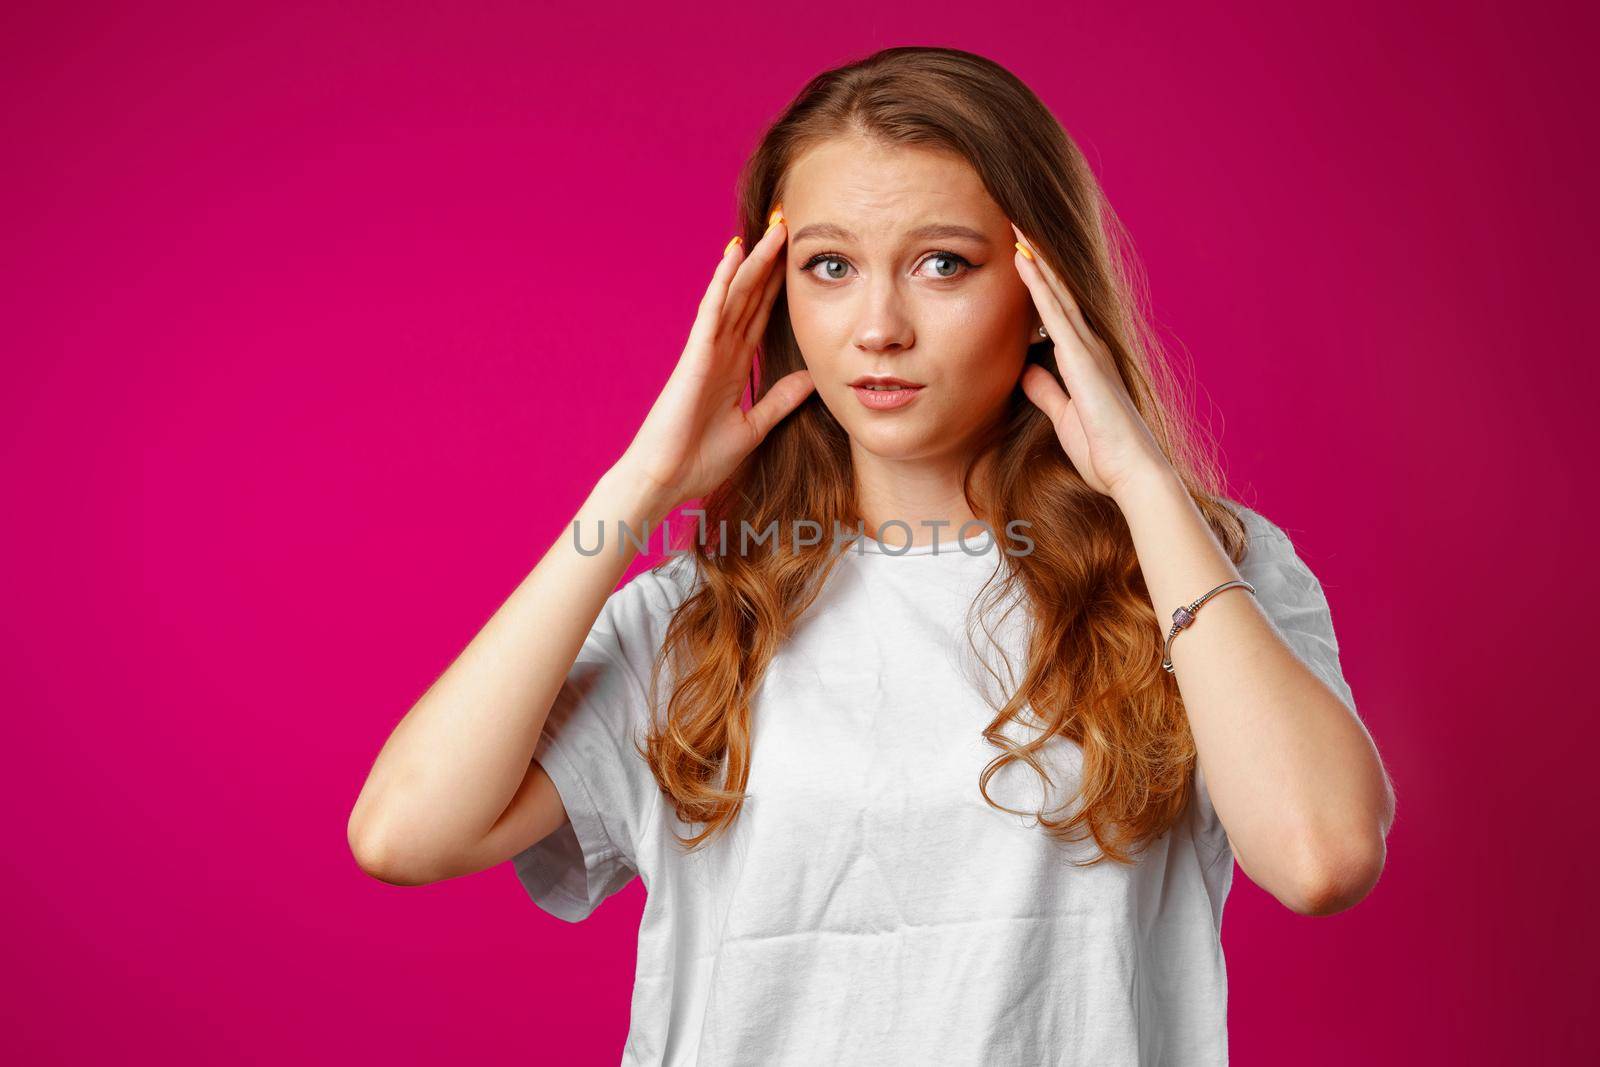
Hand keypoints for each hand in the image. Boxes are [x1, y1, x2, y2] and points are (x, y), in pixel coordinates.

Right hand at [613, 213, 814, 512]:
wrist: (665, 481)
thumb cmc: (698, 460)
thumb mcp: (753, 427)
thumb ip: (779, 400)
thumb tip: (811, 378)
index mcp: (734, 366)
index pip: (762, 316)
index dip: (780, 286)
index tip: (800, 259)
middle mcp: (721, 351)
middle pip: (751, 296)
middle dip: (771, 262)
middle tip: (791, 225)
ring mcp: (706, 350)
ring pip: (734, 294)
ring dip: (754, 261)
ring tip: (773, 228)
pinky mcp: (694, 357)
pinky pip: (711, 312)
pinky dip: (722, 282)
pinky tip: (734, 255)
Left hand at [1010, 220, 1175, 502]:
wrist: (1132, 472)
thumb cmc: (1103, 452)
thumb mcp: (1063, 416)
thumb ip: (1046, 391)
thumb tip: (1025, 371)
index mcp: (1085, 361)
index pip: (1055, 312)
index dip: (1038, 282)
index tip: (1019, 254)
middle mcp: (1089, 347)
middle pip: (1058, 292)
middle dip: (1037, 258)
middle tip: (1016, 224)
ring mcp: (1088, 349)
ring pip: (1057, 293)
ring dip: (1036, 260)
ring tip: (1017, 227)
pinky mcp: (1084, 359)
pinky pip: (1057, 314)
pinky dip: (1040, 286)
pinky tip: (1025, 262)